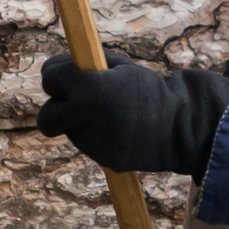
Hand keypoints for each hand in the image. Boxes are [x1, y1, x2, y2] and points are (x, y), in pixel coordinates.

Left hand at [36, 51, 228, 176]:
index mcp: (92, 90)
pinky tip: (117, 128)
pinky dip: (96, 135)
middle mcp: (88, 119)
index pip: (50, 78)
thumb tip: (58, 71)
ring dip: (79, 121)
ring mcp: (95, 144)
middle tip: (73, 101)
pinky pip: (88, 143)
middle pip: (46, 118)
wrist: (181, 124)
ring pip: (70, 130)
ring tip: (109, 113)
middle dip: (55, 108)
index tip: (66, 74)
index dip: (55, 74)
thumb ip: (87, 68)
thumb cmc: (149, 90)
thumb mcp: (120, 68)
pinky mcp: (104, 159)